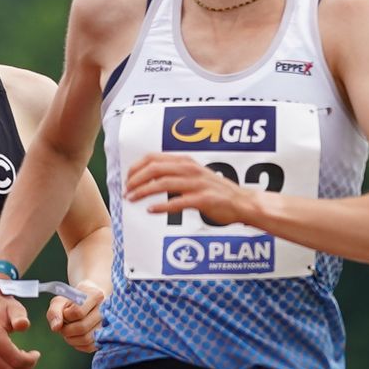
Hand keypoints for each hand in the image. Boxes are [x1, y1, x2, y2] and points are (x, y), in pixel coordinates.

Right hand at [0, 276, 40, 368]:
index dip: (30, 361)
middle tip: (30, 358)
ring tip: (19, 361)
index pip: (15, 360)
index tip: (36, 354)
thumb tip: (23, 324)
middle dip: (24, 368)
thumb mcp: (14, 307)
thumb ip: (20, 316)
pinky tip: (7, 364)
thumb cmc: (0, 305)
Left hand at [47, 283, 104, 354]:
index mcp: (95, 295)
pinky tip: (75, 337)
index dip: (66, 316)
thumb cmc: (72, 301)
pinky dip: (78, 345)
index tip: (64, 312)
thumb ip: (54, 312)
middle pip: (82, 327)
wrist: (87, 302)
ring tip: (68, 332)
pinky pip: (90, 347)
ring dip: (72, 339)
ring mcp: (108, 324)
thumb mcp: (60, 301)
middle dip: (67, 330)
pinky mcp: (106, 336)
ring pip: (87, 339)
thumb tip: (56, 328)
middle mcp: (105, 309)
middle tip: (63, 326)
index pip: (78, 312)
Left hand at [123, 153, 250, 227]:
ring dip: (144, 192)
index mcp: (185, 162)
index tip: (127, 179)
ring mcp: (197, 184)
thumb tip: (150, 178)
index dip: (136, 168)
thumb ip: (175, 173)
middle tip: (126, 191)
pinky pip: (178, 202)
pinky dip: (162, 206)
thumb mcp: (194, 175)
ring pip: (163, 184)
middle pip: (155, 169)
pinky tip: (151, 210)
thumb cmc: (216, 191)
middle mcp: (190, 169)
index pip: (153, 158)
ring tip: (132, 199)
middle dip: (136, 180)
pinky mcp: (204, 200)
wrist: (242, 202)